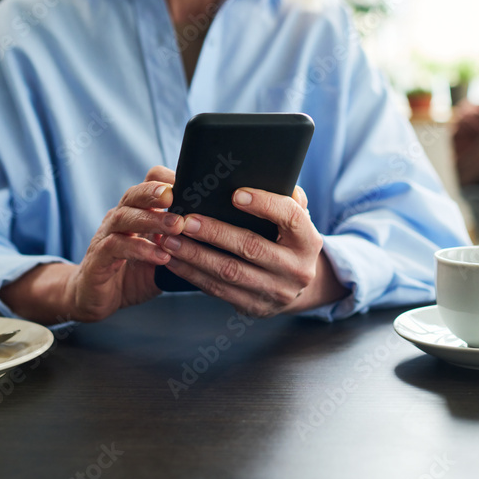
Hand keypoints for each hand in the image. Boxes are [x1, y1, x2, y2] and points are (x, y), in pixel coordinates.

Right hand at [62, 166, 183, 320]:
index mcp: (136, 212)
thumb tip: (218, 235)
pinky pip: (116, 247)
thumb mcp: (163, 254)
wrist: (95, 297)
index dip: (166, 180)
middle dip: (155, 193)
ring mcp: (106, 237)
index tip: (190, 181)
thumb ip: (182, 242)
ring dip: (152, 220)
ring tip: (176, 225)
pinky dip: (140, 250)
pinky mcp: (98, 259)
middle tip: (176, 196)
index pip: (149, 184)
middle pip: (134, 195)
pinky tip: (160, 255)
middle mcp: (120, 219)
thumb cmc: (134, 273)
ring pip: (124, 218)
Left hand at [159, 186, 345, 316]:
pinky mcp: (254, 306)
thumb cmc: (288, 240)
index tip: (235, 194)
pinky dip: (192, 274)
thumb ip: (286, 198)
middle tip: (186, 219)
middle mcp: (296, 269)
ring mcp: (275, 292)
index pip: (290, 217)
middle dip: (215, 232)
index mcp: (308, 241)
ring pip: (229, 272)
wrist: (296, 286)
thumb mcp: (296, 220)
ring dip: (195, 255)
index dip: (264, 204)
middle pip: (251, 247)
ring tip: (170, 239)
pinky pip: (218, 290)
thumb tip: (263, 172)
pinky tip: (174, 259)